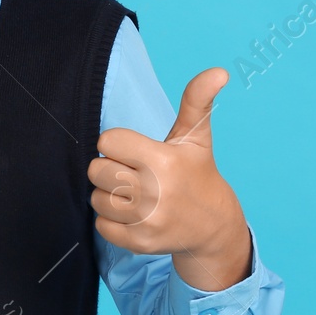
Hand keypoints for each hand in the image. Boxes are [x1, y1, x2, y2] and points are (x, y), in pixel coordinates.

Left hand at [88, 67, 251, 291]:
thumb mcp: (196, 136)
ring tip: (135, 194)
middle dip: (111, 168)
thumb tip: (219, 71)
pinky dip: (111, 220)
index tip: (135, 151)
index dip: (118, 144)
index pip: (107, 141)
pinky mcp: (139, 243)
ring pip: (96, 198)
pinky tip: (133, 214)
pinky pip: (101, 225)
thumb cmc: (197, 173)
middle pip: (96, 170)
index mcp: (162, 160)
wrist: (213, 226)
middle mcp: (153, 192)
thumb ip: (198, 100)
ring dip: (110, 195)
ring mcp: (146, 221)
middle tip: (133, 173)